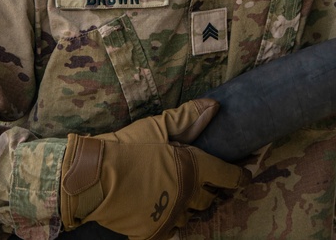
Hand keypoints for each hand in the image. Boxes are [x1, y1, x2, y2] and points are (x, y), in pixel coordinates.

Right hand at [60, 98, 245, 239]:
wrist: (89, 177)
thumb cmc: (125, 147)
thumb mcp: (158, 127)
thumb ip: (188, 118)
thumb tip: (215, 107)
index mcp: (193, 169)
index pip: (227, 176)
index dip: (240, 175)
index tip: (246, 174)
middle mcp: (186, 196)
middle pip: (210, 200)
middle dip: (212, 192)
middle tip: (209, 184)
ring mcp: (169, 217)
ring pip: (190, 217)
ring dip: (190, 207)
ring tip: (184, 198)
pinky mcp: (151, 232)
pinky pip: (169, 230)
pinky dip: (169, 221)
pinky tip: (163, 211)